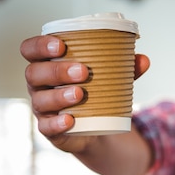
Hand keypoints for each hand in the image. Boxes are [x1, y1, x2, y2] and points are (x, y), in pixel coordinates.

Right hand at [19, 35, 150, 150]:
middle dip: (57, 71)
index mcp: (46, 65)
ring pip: (40, 100)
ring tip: (80, 94)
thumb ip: (125, 69)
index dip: (40, 45)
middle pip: (35, 73)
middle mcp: (39, 85)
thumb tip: (144, 60)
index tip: (61, 45)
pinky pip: (46, 127)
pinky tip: (70, 120)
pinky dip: (58, 123)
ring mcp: (41, 108)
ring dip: (59, 96)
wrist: (96, 128)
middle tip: (84, 71)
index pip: (30, 50)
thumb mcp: (109, 79)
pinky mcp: (49, 129)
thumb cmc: (95, 94)